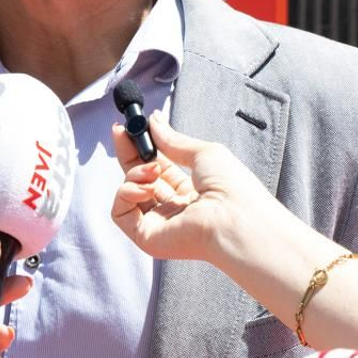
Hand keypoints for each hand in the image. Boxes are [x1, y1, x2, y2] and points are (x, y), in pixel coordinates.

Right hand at [111, 111, 277, 262]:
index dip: (143, 147)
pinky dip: (126, 193)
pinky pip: (121, 212)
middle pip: (140, 178)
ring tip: (154, 170)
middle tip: (121, 132)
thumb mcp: (203, 153)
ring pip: (129, 192)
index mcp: (190, 191)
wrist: (236, 218)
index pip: (158, 166)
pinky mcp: (146, 237)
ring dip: (134, 173)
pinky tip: (147, 187)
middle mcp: (173, 208)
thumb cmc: (230, 186)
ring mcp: (159, 224)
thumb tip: (154, 120)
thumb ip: (173, 140)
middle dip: (129, 153)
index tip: (130, 127)